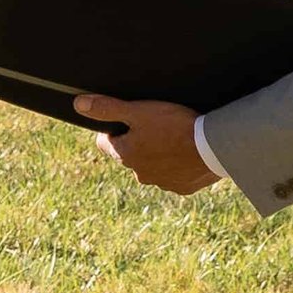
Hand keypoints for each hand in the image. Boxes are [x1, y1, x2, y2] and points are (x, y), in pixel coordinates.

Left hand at [75, 94, 218, 193]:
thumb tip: (78, 104)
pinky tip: (188, 151)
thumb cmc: (174, 126)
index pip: (106, 143)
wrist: (214, 148)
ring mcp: (162, 183)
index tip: (125, 119)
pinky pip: (175, 175)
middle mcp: (140, 174)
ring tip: (174, 136)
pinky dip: (178, 164)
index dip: (113, 129)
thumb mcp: (138, 111)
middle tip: (154, 124)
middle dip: (138, 142)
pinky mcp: (183, 188)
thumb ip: (107, 108)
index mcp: (126, 155)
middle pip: (130, 155)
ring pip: (153, 166)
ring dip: (158, 154)